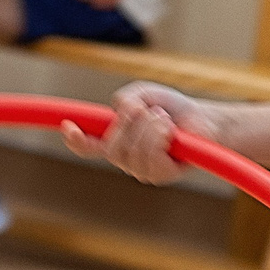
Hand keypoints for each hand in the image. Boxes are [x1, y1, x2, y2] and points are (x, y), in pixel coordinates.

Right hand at [59, 82, 222, 183]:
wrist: (202, 120)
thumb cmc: (171, 108)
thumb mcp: (144, 93)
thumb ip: (126, 98)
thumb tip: (122, 111)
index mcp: (115, 140)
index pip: (87, 147)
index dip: (75, 140)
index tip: (68, 126)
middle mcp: (124, 159)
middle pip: (111, 147)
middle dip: (129, 124)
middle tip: (148, 110)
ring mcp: (141, 170)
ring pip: (132, 152)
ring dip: (150, 127)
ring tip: (163, 119)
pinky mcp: (160, 176)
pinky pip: (151, 157)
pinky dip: (161, 136)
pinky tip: (171, 131)